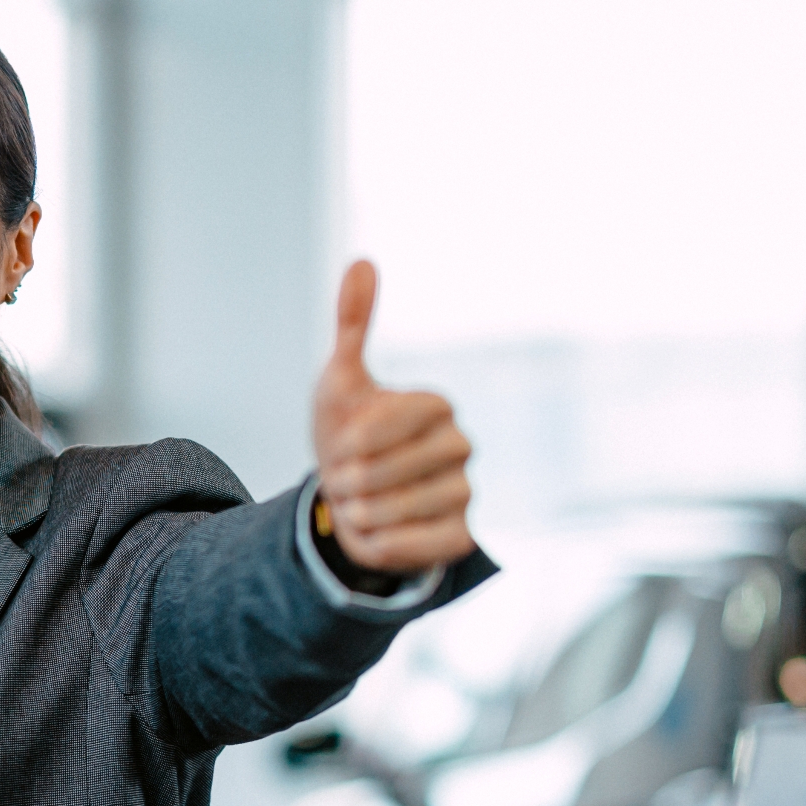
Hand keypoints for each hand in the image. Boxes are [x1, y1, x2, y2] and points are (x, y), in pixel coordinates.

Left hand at [312, 259, 474, 575]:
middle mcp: (461, 446)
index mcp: (437, 407)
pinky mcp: (460, 536)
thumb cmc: (346, 435)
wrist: (347, 501)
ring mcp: (465, 492)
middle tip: (344, 480)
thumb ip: (353, 322)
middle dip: (354, 477)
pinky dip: (385, 544)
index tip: (344, 443)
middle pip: (400, 467)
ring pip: (406, 508)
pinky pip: (422, 545)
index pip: (403, 417)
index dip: (361, 436)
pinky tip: (373, 534)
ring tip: (356, 505)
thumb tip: (363, 260)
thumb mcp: (340, 379)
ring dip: (363, 511)